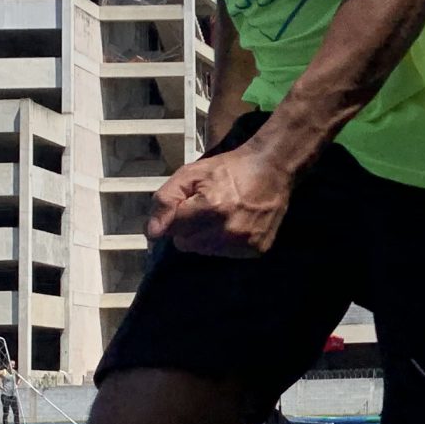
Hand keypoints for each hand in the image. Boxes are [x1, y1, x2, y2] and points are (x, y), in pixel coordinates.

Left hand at [147, 142, 295, 257]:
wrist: (272, 169)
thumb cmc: (229, 168)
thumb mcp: (191, 174)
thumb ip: (166, 200)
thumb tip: (152, 232)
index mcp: (210, 208)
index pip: (173, 230)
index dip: (176, 217)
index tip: (187, 206)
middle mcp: (228, 230)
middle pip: (187, 244)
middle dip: (189, 229)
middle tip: (205, 210)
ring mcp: (245, 243)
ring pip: (206, 251)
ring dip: (206, 237)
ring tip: (221, 217)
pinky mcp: (257, 250)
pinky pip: (227, 255)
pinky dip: (226, 243)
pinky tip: (235, 225)